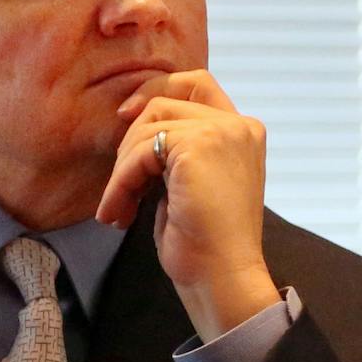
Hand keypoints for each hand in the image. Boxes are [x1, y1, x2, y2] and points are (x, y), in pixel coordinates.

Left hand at [99, 70, 283, 341]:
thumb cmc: (205, 244)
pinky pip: (140, 151)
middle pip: (165, 99)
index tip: (125, 116)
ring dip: (122, 170)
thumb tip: (133, 128)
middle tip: (118, 186)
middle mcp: (238, 126)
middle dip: (130, 139)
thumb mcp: (192, 184)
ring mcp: (221, 133)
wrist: (221, 277)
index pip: (198, 83)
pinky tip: (119, 214)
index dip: (157, 90)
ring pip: (148, 125)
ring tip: (118, 209)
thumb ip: (178, 152)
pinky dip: (120, 183)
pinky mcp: (198, 146)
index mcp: (243, 133)